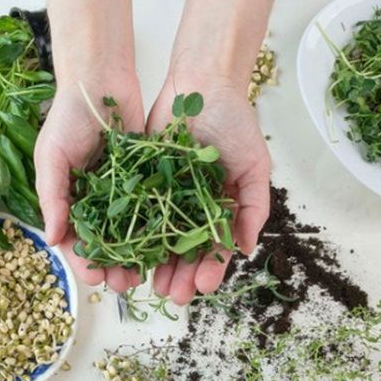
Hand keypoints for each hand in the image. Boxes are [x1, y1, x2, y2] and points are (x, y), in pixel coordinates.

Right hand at [35, 74, 145, 293]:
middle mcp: (94, 200)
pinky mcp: (146, 178)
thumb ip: (52, 197)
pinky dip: (158, 228)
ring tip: (146, 274)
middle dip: (113, 265)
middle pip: (104, 244)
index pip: (74, 240)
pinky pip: (151, 209)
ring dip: (136, 255)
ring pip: (130, 233)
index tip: (95, 277)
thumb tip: (53, 239)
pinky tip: (167, 246)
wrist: (100, 79)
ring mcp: (121, 191)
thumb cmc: (68, 116)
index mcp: (68, 199)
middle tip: (124, 284)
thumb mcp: (51, 157)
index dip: (83, 261)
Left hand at [145, 76, 270, 305]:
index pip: (215, 249)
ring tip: (147, 285)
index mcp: (221, 209)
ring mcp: (166, 198)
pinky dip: (129, 235)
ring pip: (157, 240)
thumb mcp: (255, 164)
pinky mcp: (140, 184)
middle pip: (184, 252)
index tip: (203, 287)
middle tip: (172, 297)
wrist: (202, 84)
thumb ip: (255, 206)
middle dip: (179, 276)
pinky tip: (124, 254)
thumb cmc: (235, 121)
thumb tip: (248, 248)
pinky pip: (134, 214)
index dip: (210, 270)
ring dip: (154, 265)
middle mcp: (192, 209)